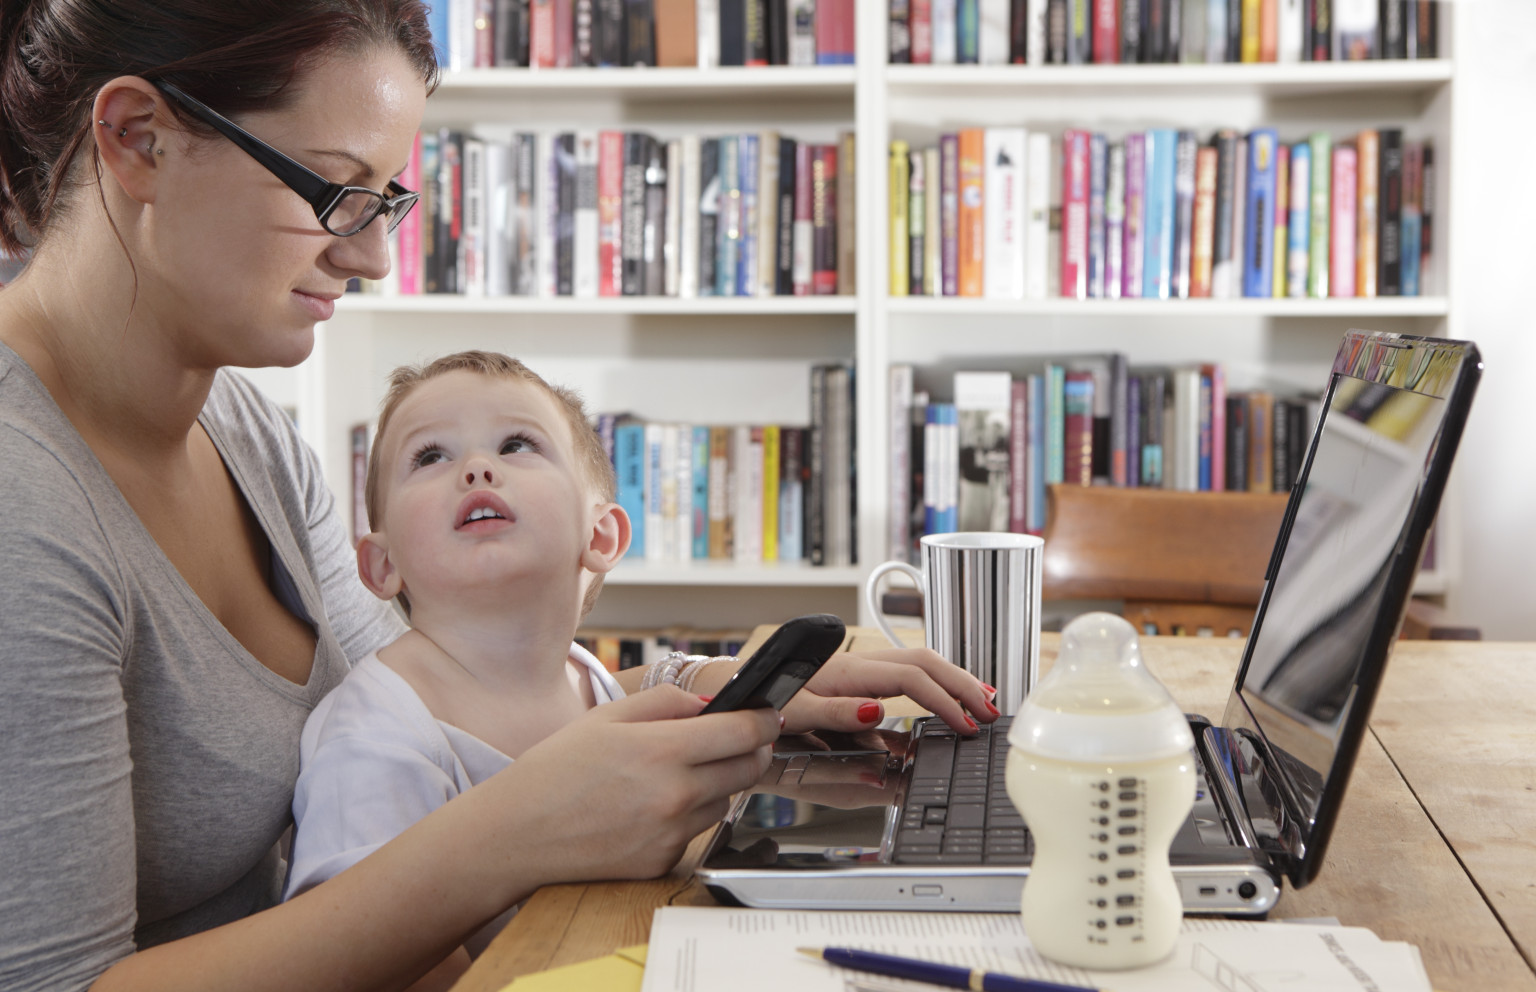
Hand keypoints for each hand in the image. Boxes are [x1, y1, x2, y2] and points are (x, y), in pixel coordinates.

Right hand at [496, 686, 777, 886]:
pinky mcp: (663, 862)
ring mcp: (671, 834)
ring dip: (719, 783)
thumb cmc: (555, 770)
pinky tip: (652, 806)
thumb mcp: (607, 717)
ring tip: (679, 772)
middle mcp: (674, 796)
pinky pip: (696, 831)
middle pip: (749, 768)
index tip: (770, 712)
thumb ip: (666, 702)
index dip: (765, 719)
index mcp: (662, 751)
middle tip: (741, 738)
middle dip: (753, 748)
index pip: (744, 732)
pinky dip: (688, 815)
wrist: (517, 835)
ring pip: (726, 800)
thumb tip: (713, 703)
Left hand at [779, 647, 998, 735]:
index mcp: (848, 672)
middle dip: (963, 684)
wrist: (741, 687)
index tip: (965, 724)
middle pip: (925, 662)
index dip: (943, 700)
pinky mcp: (860, 676)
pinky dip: (936, 682)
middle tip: (991, 710)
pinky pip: (908, 673)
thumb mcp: (792, 712)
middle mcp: (860, 664)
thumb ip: (834, 713)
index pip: (911, 679)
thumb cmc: (764, 700)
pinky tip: (948, 697)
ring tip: (984, 700)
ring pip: (920, 663)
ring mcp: (862, 667)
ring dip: (954, 679)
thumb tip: (877, 711)